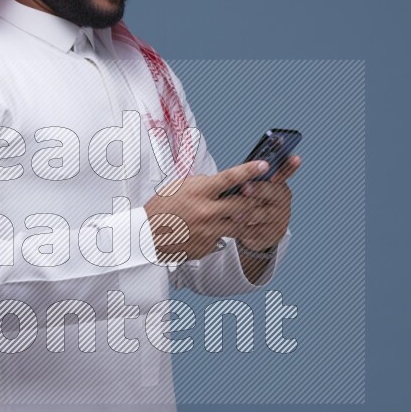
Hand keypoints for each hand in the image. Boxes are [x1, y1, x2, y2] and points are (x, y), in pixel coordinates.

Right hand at [144, 156, 299, 262]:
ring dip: (243, 219)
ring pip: (240, 225)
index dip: (250, 171)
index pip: (231, 178)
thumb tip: (226, 183)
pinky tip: (213, 230)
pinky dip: (223, 233)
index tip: (264, 165)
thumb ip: (204, 185)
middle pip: (243, 204)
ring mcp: (209, 231)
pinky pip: (225, 239)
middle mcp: (206, 211)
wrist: (146, 236)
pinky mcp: (208, 246)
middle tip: (257, 196)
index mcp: (199, 192)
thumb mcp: (180, 187)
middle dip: (253, 199)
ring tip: (239, 214)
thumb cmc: (162, 208)